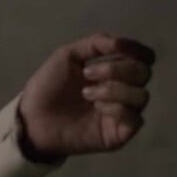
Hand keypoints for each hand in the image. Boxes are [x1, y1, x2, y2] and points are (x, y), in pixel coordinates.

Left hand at [18, 33, 156, 157]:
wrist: (32, 117)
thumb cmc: (49, 86)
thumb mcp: (69, 55)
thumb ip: (96, 44)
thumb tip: (123, 42)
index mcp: (114, 71)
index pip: (143, 59)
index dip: (139, 51)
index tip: (120, 48)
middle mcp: (123, 90)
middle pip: (144, 73)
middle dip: (117, 69)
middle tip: (88, 73)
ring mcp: (123, 113)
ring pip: (141, 95)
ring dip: (113, 89)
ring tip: (86, 93)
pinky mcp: (120, 134)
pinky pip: (135, 118)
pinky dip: (117, 108)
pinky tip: (97, 107)